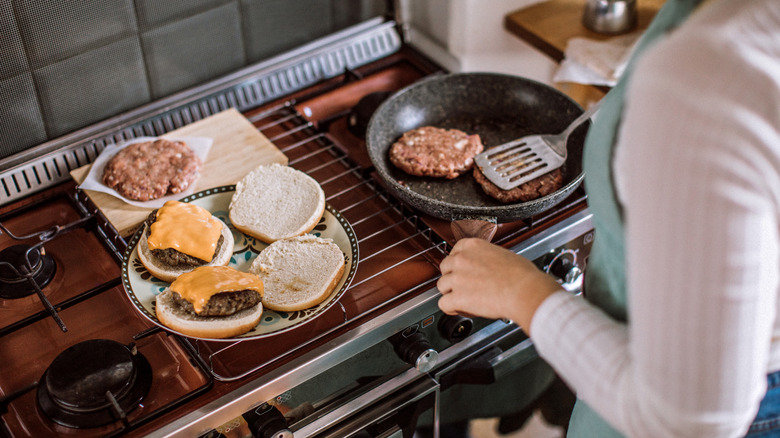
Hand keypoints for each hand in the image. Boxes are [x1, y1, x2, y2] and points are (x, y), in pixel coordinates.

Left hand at [437, 238, 562, 330]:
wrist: (524, 290)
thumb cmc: (521, 275)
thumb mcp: (502, 254)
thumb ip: (486, 257)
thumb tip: (485, 265)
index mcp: (472, 245)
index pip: (454, 253)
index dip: (458, 265)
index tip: (463, 272)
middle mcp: (461, 259)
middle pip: (445, 269)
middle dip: (453, 278)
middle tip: (465, 287)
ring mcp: (457, 278)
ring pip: (442, 286)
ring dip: (452, 293)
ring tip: (465, 299)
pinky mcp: (457, 297)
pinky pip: (444, 304)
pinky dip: (451, 308)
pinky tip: (461, 309)